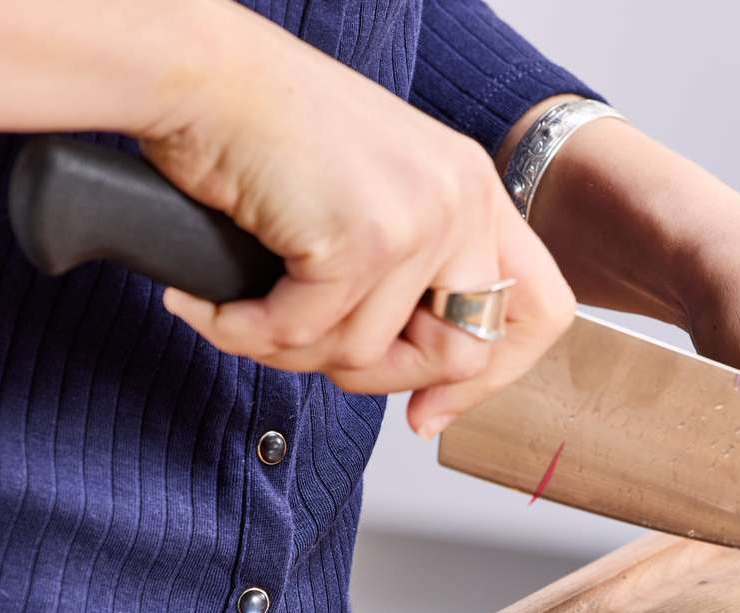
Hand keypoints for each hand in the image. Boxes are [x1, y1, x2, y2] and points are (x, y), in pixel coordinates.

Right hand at [149, 9, 573, 434]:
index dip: (492, 379)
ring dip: (289, 350)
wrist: (198, 73)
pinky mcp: (358, 239)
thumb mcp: (378, 195)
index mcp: (476, 191)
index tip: (428, 412)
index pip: (541, 310)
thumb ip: (416, 270)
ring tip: (241, 314)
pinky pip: (302, 334)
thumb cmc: (269, 132)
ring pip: (365, 355)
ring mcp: (417, 219)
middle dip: (377, 378)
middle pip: (460, 356)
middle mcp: (463, 200)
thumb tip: (427, 384)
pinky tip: (210, 308)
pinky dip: (243, 332)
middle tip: (308, 353)